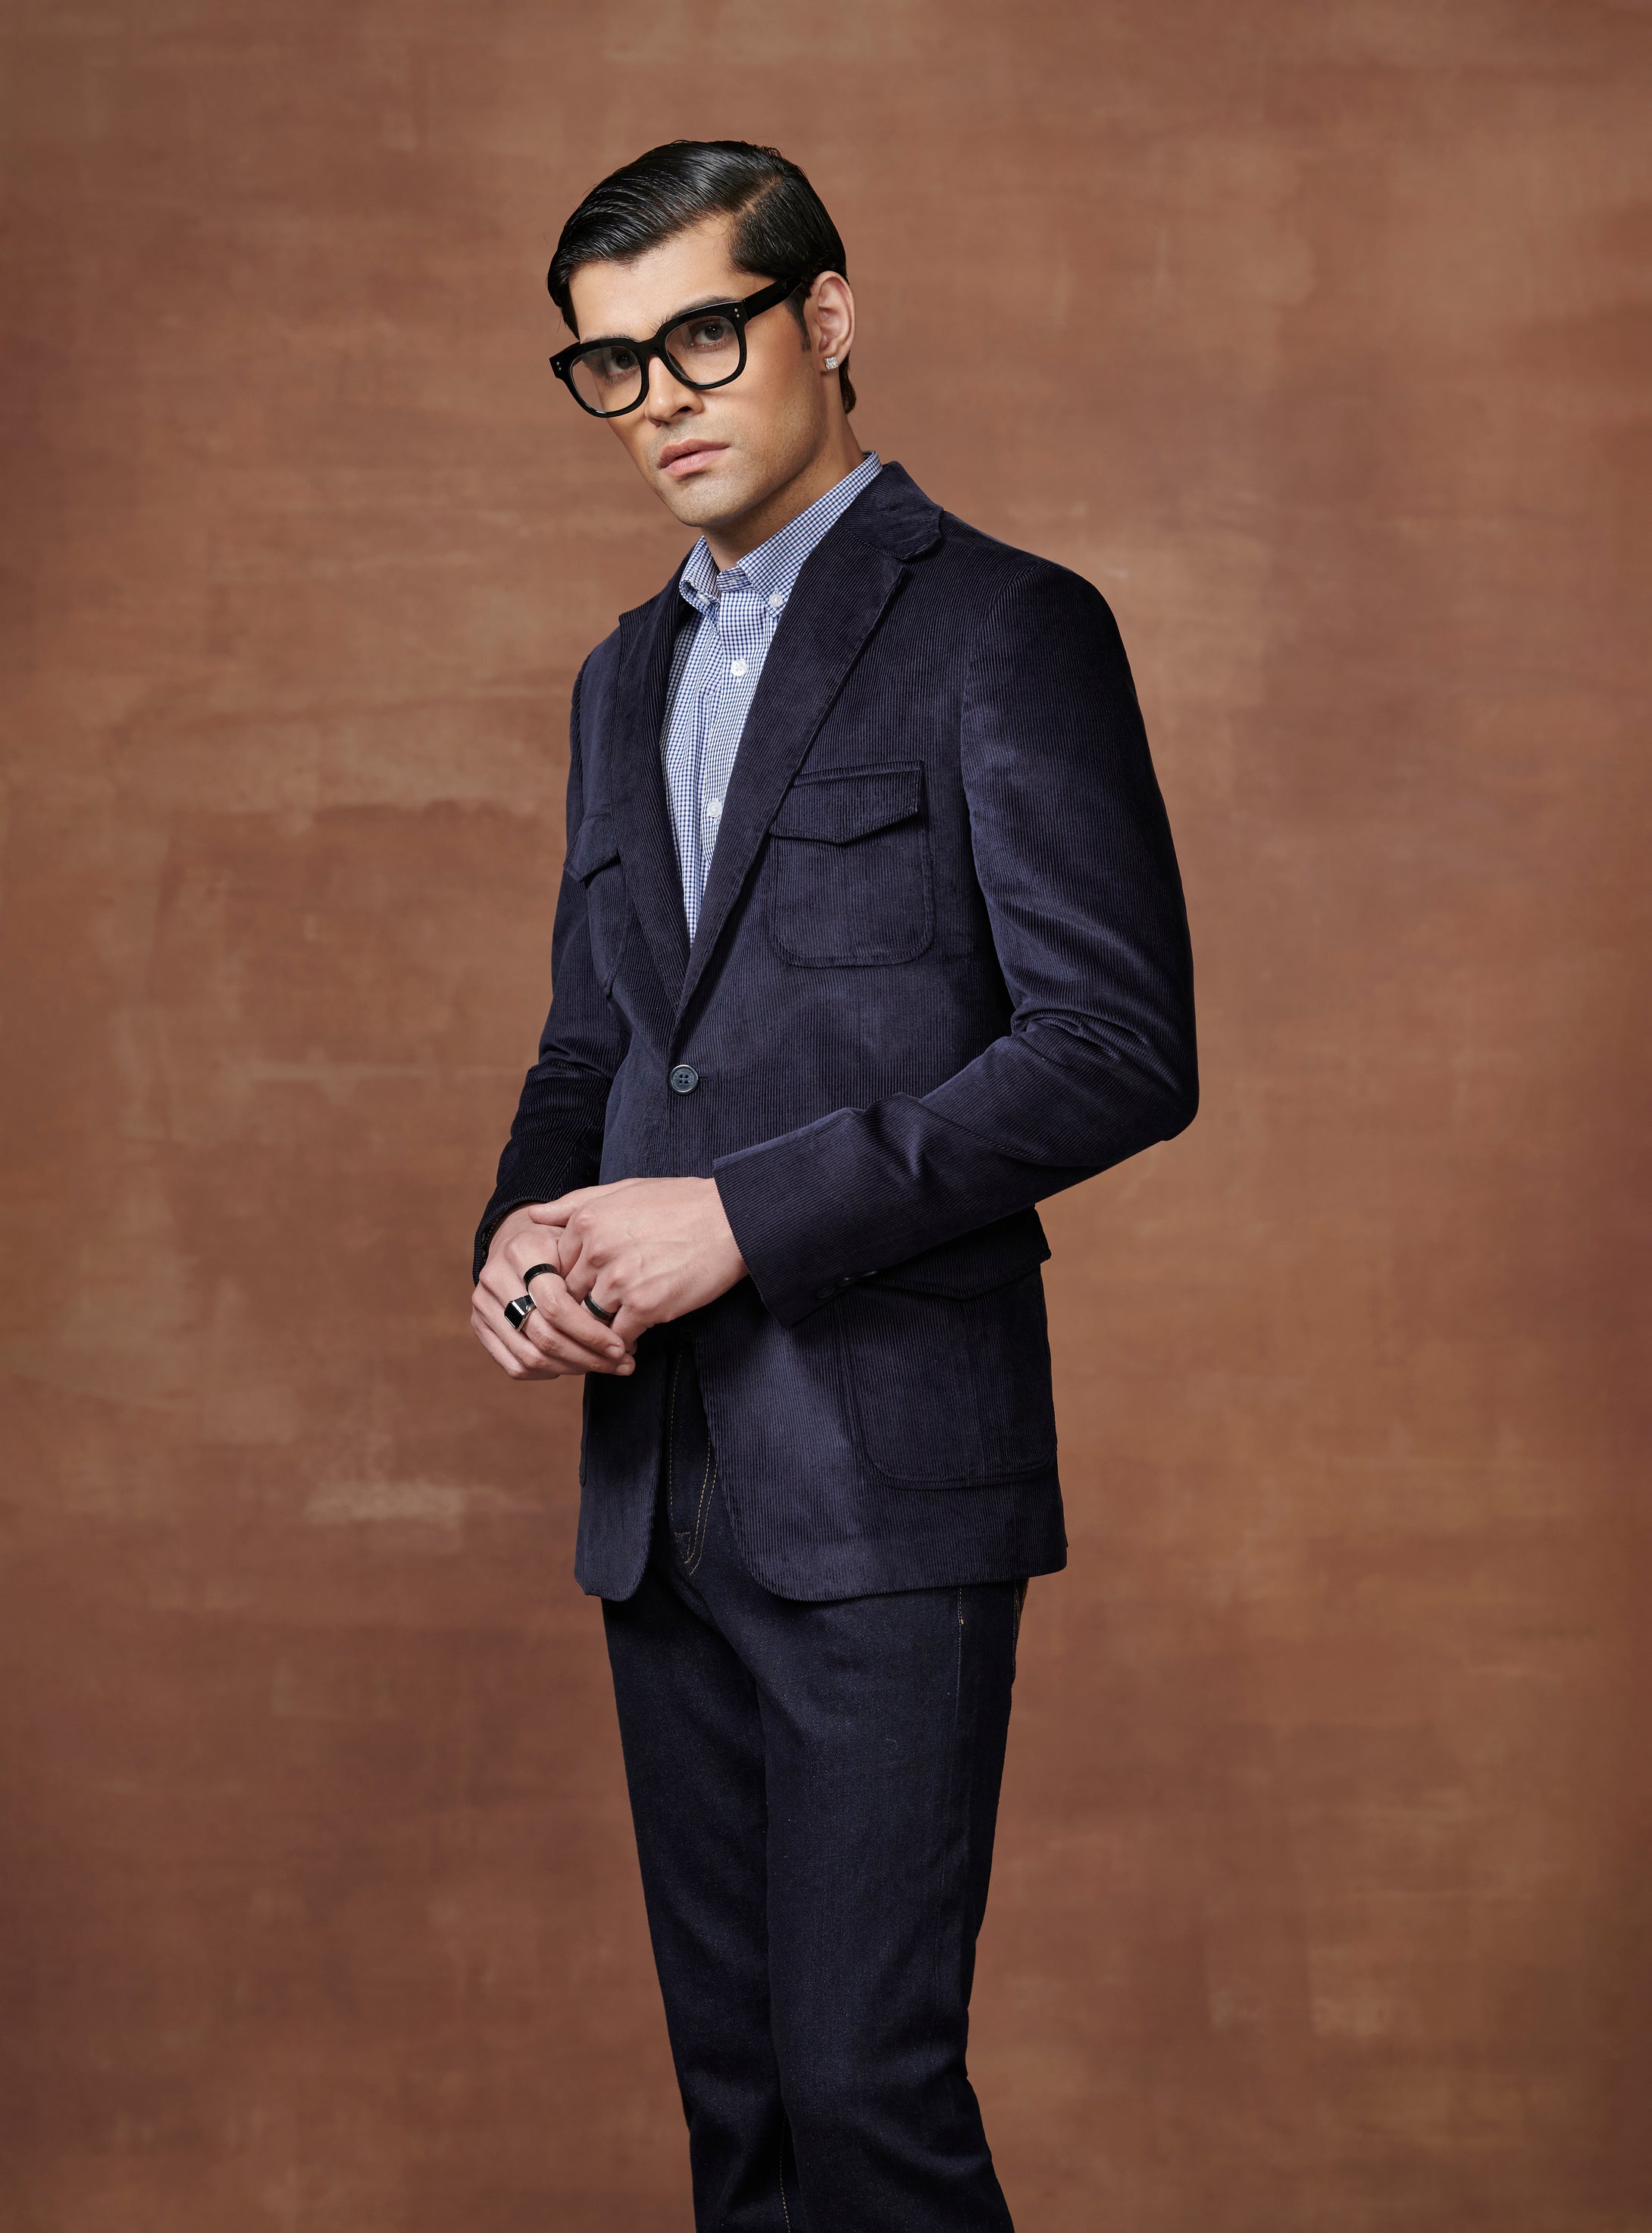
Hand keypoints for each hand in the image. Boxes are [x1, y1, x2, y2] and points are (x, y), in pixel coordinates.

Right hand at [471, 1205, 635, 1380]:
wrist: (519, 1239)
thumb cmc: (561, 1240)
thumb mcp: (579, 1238)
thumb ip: (595, 1266)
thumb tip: (622, 1314)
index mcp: (521, 1251)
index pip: (556, 1307)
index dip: (591, 1332)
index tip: (621, 1346)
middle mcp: (494, 1278)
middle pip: (543, 1336)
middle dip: (587, 1357)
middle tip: (621, 1364)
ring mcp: (482, 1304)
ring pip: (530, 1357)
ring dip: (573, 1369)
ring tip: (606, 1367)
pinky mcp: (480, 1325)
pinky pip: (515, 1365)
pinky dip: (549, 1373)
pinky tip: (576, 1366)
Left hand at [531, 1177, 747, 1348]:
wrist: (731, 1220)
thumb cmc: (680, 1204)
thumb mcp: (622, 1191)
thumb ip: (574, 1204)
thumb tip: (533, 1216)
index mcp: (587, 1221)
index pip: (558, 1267)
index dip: (572, 1282)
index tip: (588, 1290)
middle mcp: (596, 1250)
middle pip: (570, 1296)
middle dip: (581, 1309)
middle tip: (594, 1320)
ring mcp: (619, 1280)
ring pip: (589, 1319)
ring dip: (600, 1330)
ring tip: (613, 1335)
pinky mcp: (645, 1306)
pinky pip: (617, 1337)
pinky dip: (623, 1343)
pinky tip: (635, 1340)